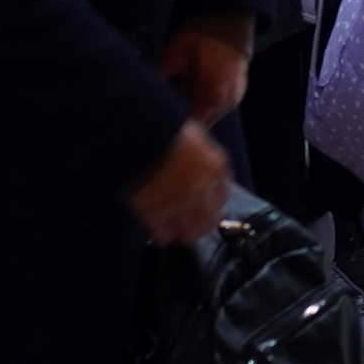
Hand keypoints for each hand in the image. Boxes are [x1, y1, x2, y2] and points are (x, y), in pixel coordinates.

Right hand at [127, 122, 231, 244]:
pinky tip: (157, 231)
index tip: (208, 206)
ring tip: (174, 232)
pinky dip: (161, 234)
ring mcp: (182, 204)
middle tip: (192, 226)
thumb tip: (196, 169)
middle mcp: (204, 189)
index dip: (214, 203)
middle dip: (201, 224)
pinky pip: (164, 235)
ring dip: (182, 233)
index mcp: (216, 168)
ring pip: (190, 233)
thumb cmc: (164, 128)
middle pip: (210, 219)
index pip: (223, 195)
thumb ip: (200, 157)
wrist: (140, 134)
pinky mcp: (158, 215)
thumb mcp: (193, 137)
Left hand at [161, 15, 250, 123]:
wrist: (232, 14)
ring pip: (208, 118)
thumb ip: (160, 76)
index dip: (172, 128)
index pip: (189, 127)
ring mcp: (234, 98)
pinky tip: (189, 91)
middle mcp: (226, 103)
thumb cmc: (204, 31)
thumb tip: (143, 94)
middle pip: (199, 126)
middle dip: (182, 122)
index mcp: (211, 96)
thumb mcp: (176, 51)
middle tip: (161, 113)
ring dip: (192, 113)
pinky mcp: (237, 92)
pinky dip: (203, 105)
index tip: (156, 124)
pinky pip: (216, 109)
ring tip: (175, 99)